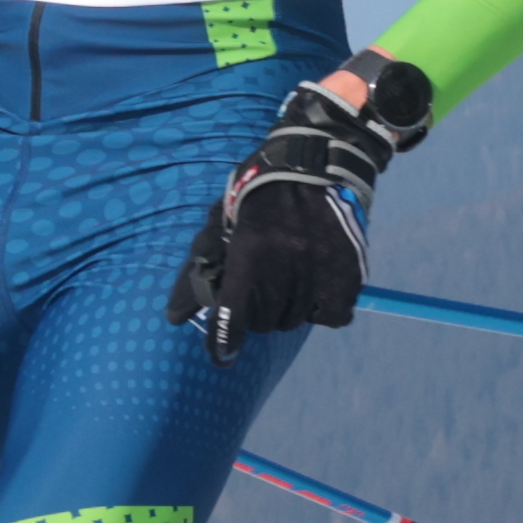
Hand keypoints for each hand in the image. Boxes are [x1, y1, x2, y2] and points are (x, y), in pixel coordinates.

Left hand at [167, 48, 435, 361]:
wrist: (315, 164)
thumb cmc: (258, 195)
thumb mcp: (222, 223)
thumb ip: (199, 269)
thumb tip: (173, 317)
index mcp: (250, 251)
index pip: (234, 314)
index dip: (225, 341)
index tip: (222, 357)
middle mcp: (286, 265)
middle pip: (266, 322)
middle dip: (259, 312)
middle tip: (262, 288)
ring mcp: (321, 270)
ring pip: (297, 320)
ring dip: (289, 310)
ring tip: (289, 279)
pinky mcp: (349, 273)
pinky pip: (334, 316)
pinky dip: (324, 310)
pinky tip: (316, 289)